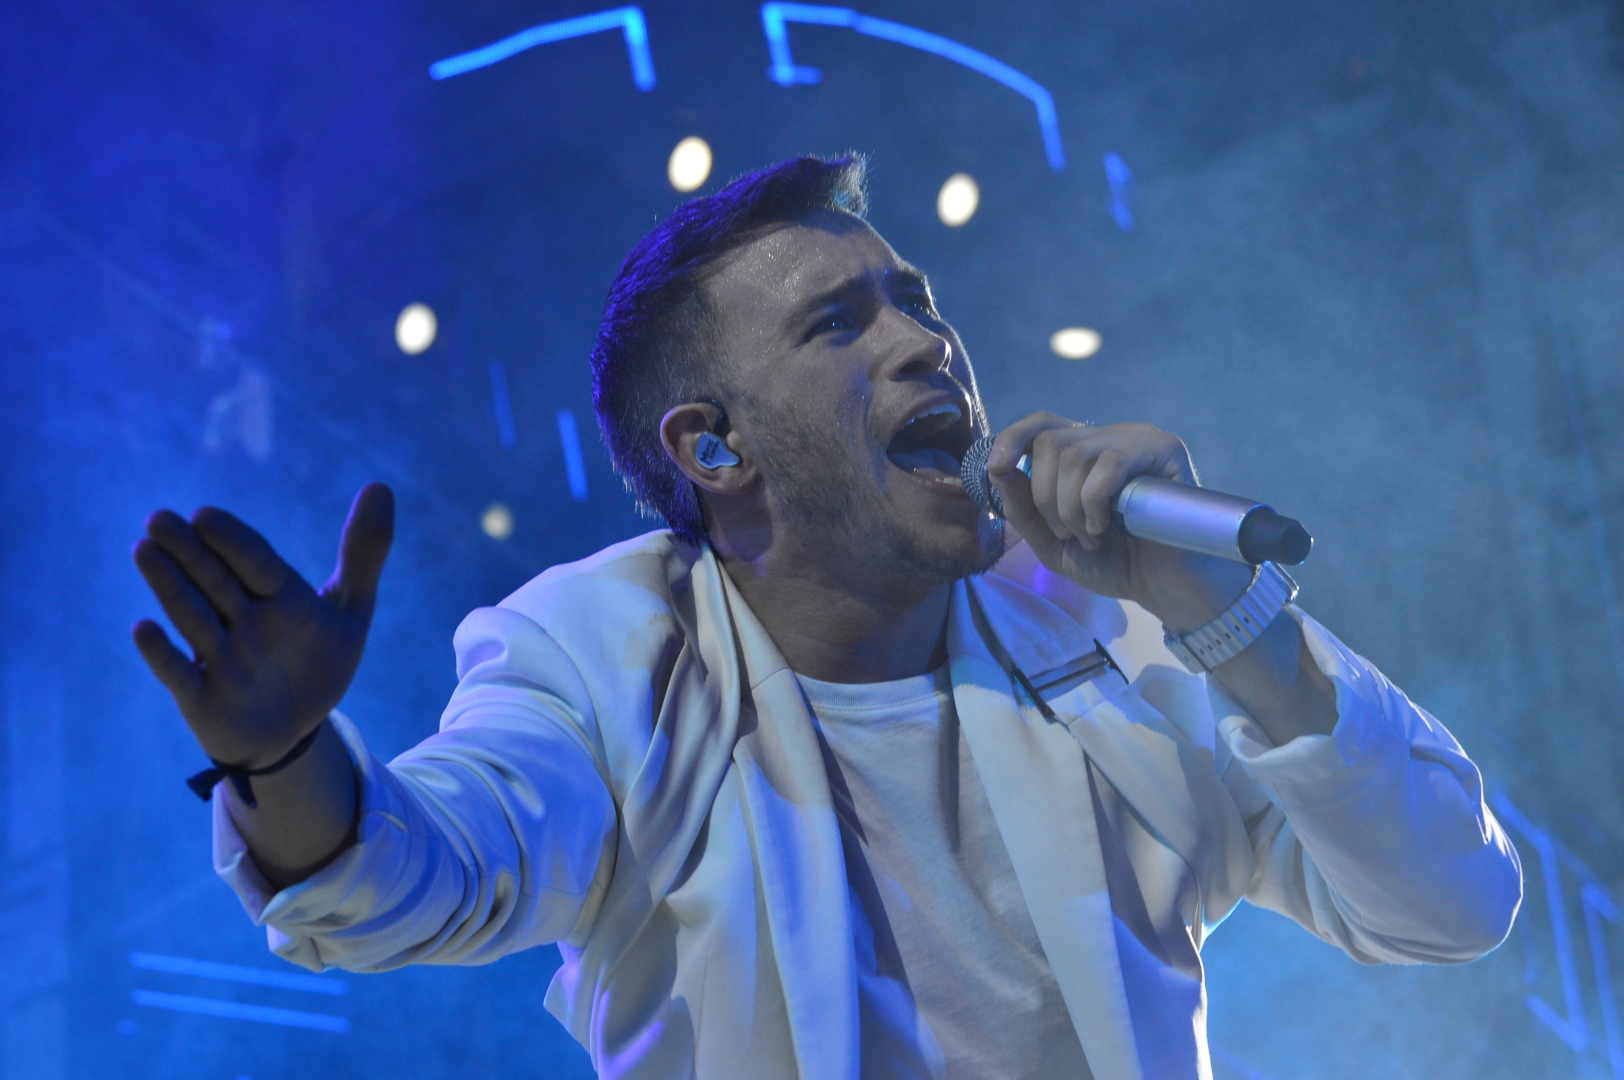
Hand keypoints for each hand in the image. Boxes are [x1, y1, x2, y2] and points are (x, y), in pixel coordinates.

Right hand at [132, 484, 394, 769]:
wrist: (294, 729)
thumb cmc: (318, 661)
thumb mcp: (349, 609)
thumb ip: (364, 553)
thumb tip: (380, 485)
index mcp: (280, 595)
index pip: (256, 562)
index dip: (233, 540)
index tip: (205, 515)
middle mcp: (242, 620)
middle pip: (215, 581)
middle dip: (188, 552)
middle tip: (158, 519)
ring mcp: (219, 657)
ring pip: (194, 617)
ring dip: (170, 587)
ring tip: (145, 550)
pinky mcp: (200, 696)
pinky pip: (179, 674)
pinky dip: (162, 654)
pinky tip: (144, 629)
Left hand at [986, 415, 1251, 629]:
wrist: (1166, 586)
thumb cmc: (1116, 563)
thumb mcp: (1053, 541)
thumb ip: (1023, 509)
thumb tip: (998, 469)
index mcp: (1085, 454)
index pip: (1042, 424)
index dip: (1012, 438)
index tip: (995, 468)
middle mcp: (1109, 438)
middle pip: (1050, 442)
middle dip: (1044, 497)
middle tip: (1068, 533)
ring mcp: (1137, 439)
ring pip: (1072, 453)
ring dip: (1068, 506)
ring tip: (1090, 536)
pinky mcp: (1163, 449)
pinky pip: (1107, 463)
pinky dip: (1094, 502)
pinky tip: (1106, 526)